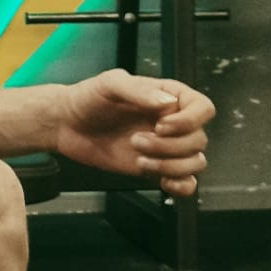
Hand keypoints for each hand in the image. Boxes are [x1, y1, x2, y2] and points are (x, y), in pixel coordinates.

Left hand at [56, 69, 214, 196]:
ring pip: (195, 162)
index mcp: (169, 97)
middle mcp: (173, 122)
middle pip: (199, 140)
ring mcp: (166, 147)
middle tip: (136, 141)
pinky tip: (162, 181)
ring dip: (170, 165)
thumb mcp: (110, 84)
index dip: (188, 121)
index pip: (203, 108)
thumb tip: (168, 103)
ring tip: (139, 159)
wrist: (67, 126)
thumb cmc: (88, 98)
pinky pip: (186, 182)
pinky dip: (181, 186)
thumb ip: (139, 90)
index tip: (161, 125)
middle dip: (168, 146)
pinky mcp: (156, 169)